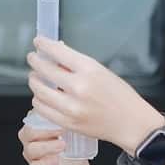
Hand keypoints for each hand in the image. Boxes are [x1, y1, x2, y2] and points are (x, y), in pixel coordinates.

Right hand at [18, 120, 91, 164]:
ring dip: (48, 147)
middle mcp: (29, 139)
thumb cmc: (70, 142)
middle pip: (28, 132)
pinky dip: (46, 163)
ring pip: (31, 149)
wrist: (75, 163)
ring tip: (63, 145)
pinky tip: (56, 160)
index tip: (59, 117)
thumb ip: (63, 117)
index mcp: (34, 125)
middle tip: (63, 131)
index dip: (43, 117)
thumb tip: (69, 107)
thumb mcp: (68, 127)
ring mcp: (30, 155)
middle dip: (46, 131)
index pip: (32, 118)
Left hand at [27, 37, 159, 151]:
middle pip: (44, 70)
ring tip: (36, 78)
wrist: (131, 123)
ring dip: (34, 81)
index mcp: (90, 70)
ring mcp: (72, 107)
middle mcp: (79, 88)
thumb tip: (55, 54)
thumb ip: (77, 65)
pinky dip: (38, 100)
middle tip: (33, 59)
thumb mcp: (102, 71)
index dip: (43, 45)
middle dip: (35, 61)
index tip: (38, 42)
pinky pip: (42, 108)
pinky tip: (41, 96)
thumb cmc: (120, 96)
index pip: (58, 52)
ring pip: (39, 90)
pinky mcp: (68, 122)